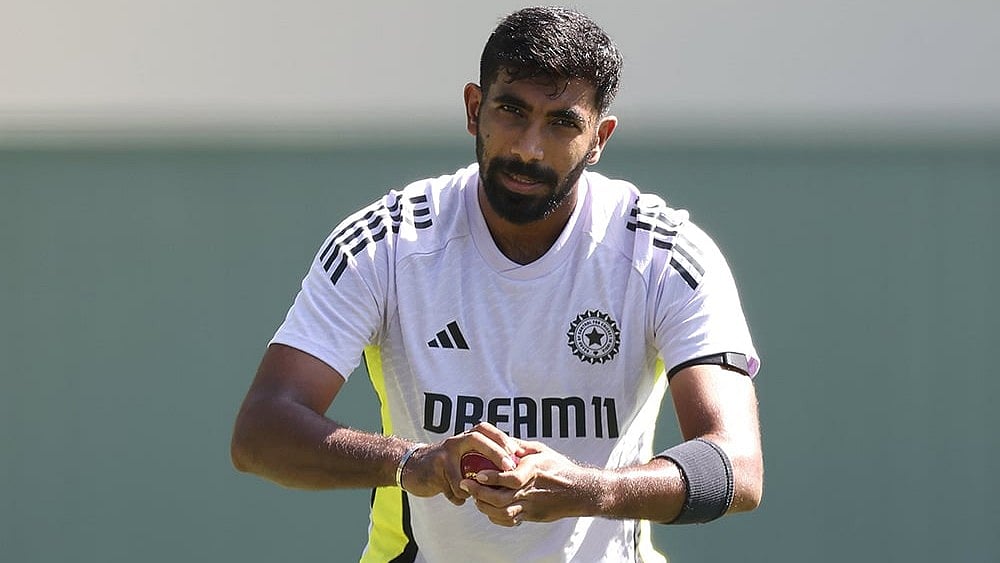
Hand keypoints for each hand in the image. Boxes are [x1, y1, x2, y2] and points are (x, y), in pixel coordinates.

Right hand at [400, 422, 519, 505]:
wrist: (412, 468)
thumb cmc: (444, 465)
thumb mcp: (462, 457)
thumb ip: (481, 459)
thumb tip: (511, 466)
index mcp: (464, 438)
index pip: (484, 429)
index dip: (501, 437)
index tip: (517, 452)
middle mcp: (454, 443)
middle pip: (476, 438)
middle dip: (495, 451)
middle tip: (509, 466)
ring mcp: (443, 455)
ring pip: (464, 465)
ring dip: (476, 480)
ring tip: (482, 491)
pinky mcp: (433, 470)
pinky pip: (452, 485)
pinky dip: (458, 495)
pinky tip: (460, 500)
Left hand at [462, 439, 602, 526]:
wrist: (579, 491)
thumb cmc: (560, 468)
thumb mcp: (540, 450)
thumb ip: (519, 446)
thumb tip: (500, 440)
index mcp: (534, 471)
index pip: (511, 478)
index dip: (492, 478)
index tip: (479, 474)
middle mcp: (531, 490)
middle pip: (500, 499)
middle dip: (479, 493)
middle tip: (467, 485)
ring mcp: (531, 505)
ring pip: (502, 513)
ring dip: (484, 506)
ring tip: (475, 497)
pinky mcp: (531, 515)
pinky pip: (509, 521)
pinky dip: (495, 517)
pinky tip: (488, 508)